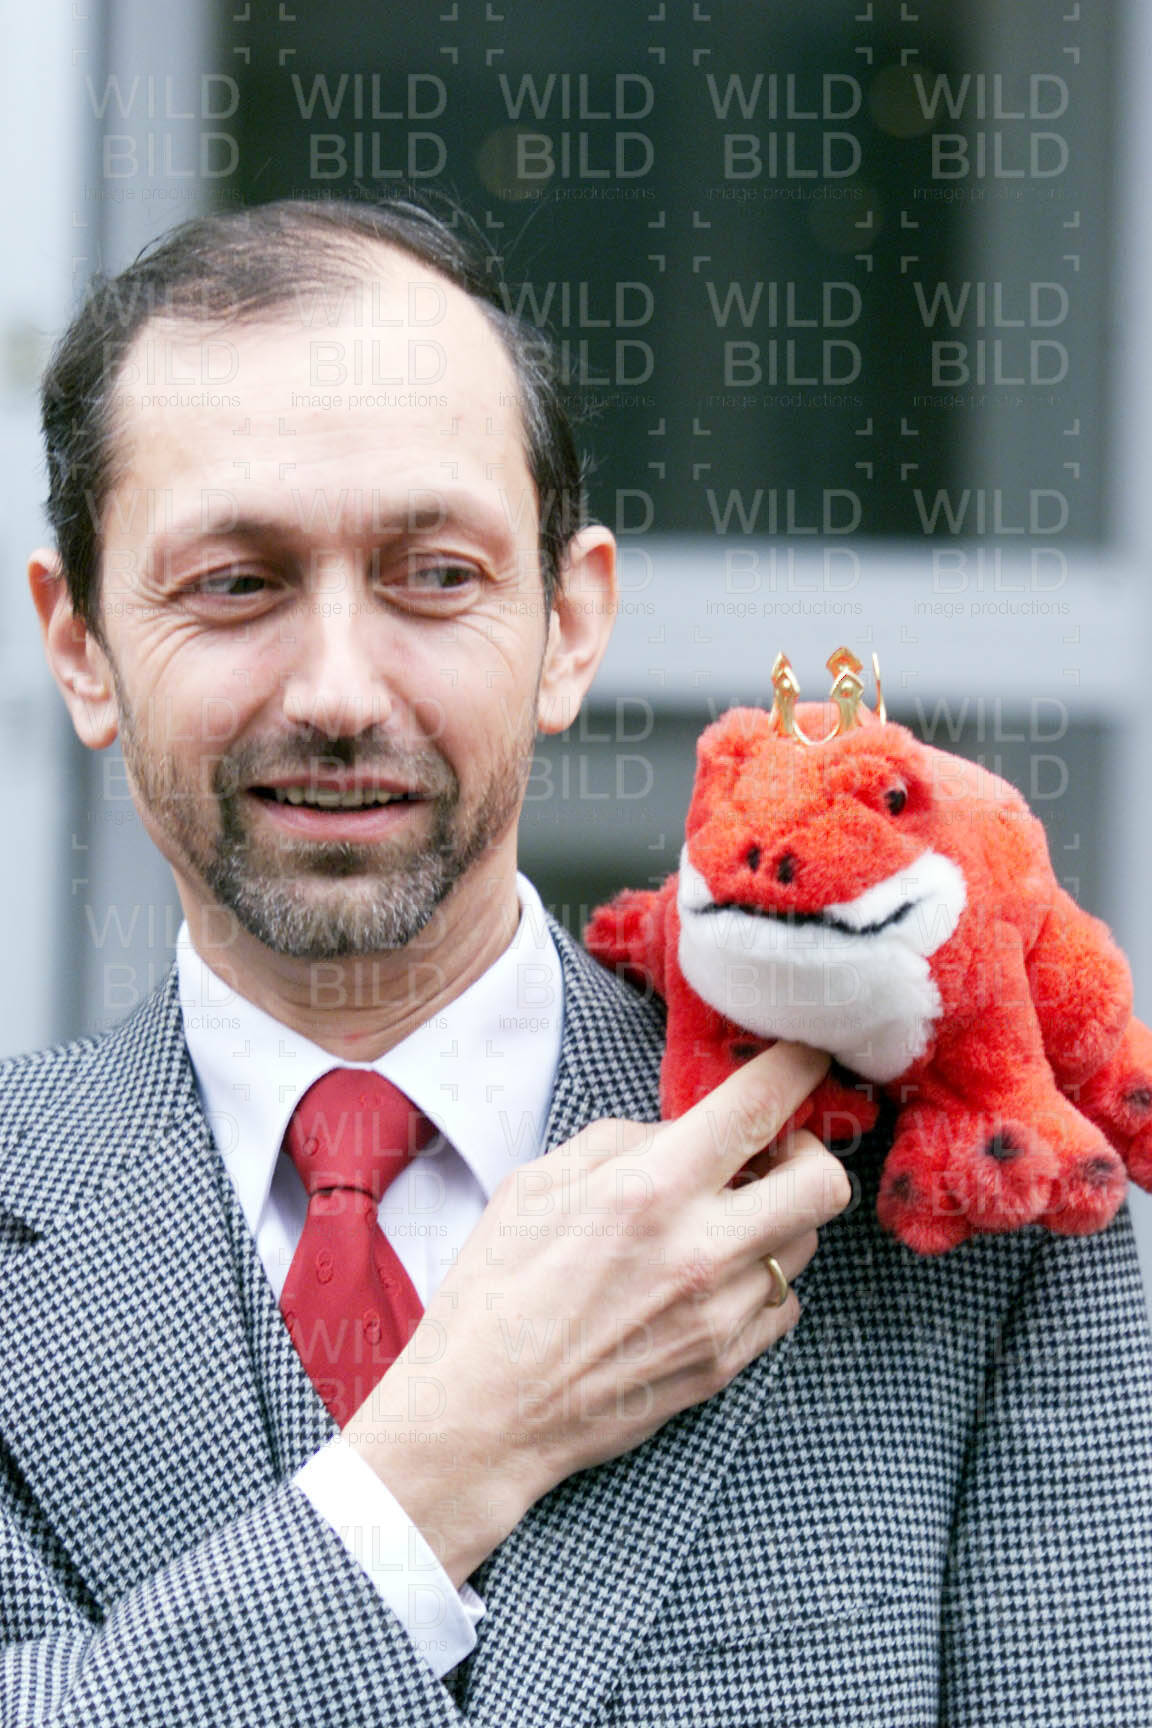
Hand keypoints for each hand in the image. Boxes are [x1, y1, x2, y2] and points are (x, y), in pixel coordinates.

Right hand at [343, 1041, 849, 1584]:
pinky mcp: (725, 1365)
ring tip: (719, 1219)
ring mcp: (721, 1314)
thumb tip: (677, 1132)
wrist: (484, 1416)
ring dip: (775, 1218)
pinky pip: (780, 1304)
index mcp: (650, 1190)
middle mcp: (702, 1250)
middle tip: (766, 1152)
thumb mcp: (535, 1185)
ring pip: (803, 1244)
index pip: (758, 1107)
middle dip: (807, 1152)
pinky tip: (707, 1278)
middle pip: (823, 1183)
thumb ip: (620, 1143)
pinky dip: (757, 1280)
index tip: (805, 1054)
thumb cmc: (495, 1292)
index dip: (798, 1065)